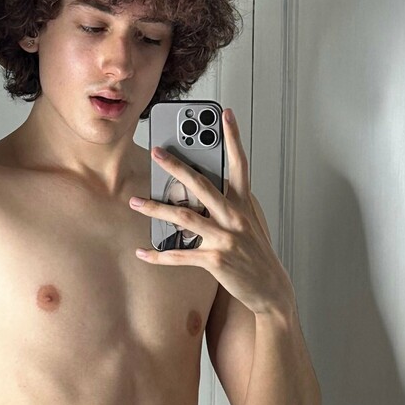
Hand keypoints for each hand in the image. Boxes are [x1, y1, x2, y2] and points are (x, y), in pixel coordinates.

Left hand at [129, 108, 293, 316]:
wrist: (270, 289)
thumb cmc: (254, 256)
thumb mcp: (247, 225)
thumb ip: (227, 207)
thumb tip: (196, 194)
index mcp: (243, 206)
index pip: (240, 165)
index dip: (233, 138)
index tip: (225, 114)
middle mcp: (235, 218)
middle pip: (202, 185)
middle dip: (177, 167)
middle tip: (156, 152)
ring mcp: (225, 239)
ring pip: (184, 217)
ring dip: (156, 209)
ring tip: (135, 202)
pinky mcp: (215, 261)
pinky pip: (180, 255)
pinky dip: (159, 254)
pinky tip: (143, 251)